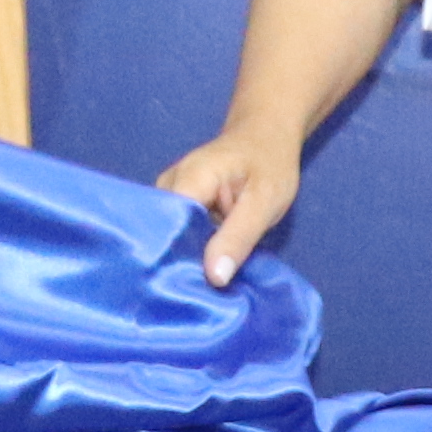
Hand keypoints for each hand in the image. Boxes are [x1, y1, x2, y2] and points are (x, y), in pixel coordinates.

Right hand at [154, 128, 297, 286]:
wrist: (264, 137)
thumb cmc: (269, 165)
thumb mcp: (264, 202)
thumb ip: (238, 238)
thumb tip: (214, 278)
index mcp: (189, 178)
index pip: (168, 226)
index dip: (177, 259)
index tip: (189, 290)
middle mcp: (168, 185)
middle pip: (162, 233)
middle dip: (179, 264)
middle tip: (198, 294)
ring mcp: (168, 194)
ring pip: (167, 236)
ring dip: (183, 259)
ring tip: (198, 285)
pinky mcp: (175, 204)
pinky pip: (175, 232)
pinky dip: (188, 250)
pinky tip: (199, 268)